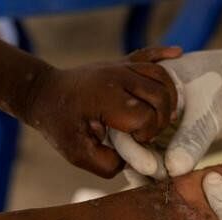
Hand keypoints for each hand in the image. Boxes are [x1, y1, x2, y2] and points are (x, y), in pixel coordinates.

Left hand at [24, 47, 181, 177]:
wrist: (43, 93)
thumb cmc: (60, 125)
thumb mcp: (77, 154)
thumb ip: (108, 164)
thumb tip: (134, 160)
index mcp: (106, 98)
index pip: (146, 116)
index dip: (147, 134)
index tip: (134, 141)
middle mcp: (117, 77)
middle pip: (160, 95)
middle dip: (161, 119)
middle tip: (148, 132)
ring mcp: (120, 67)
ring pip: (161, 76)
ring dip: (170, 97)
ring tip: (166, 115)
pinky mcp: (121, 62)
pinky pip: (148, 54)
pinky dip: (164, 53)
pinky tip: (178, 53)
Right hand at [112, 47, 221, 177]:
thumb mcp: (209, 110)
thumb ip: (192, 138)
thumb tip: (173, 170)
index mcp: (143, 85)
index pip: (125, 119)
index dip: (132, 146)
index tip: (150, 168)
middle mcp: (142, 103)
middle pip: (128, 137)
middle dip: (138, 162)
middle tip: (157, 181)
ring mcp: (153, 120)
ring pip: (142, 150)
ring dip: (149, 169)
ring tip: (161, 188)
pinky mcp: (167, 135)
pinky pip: (158, 155)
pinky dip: (162, 169)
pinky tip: (169, 185)